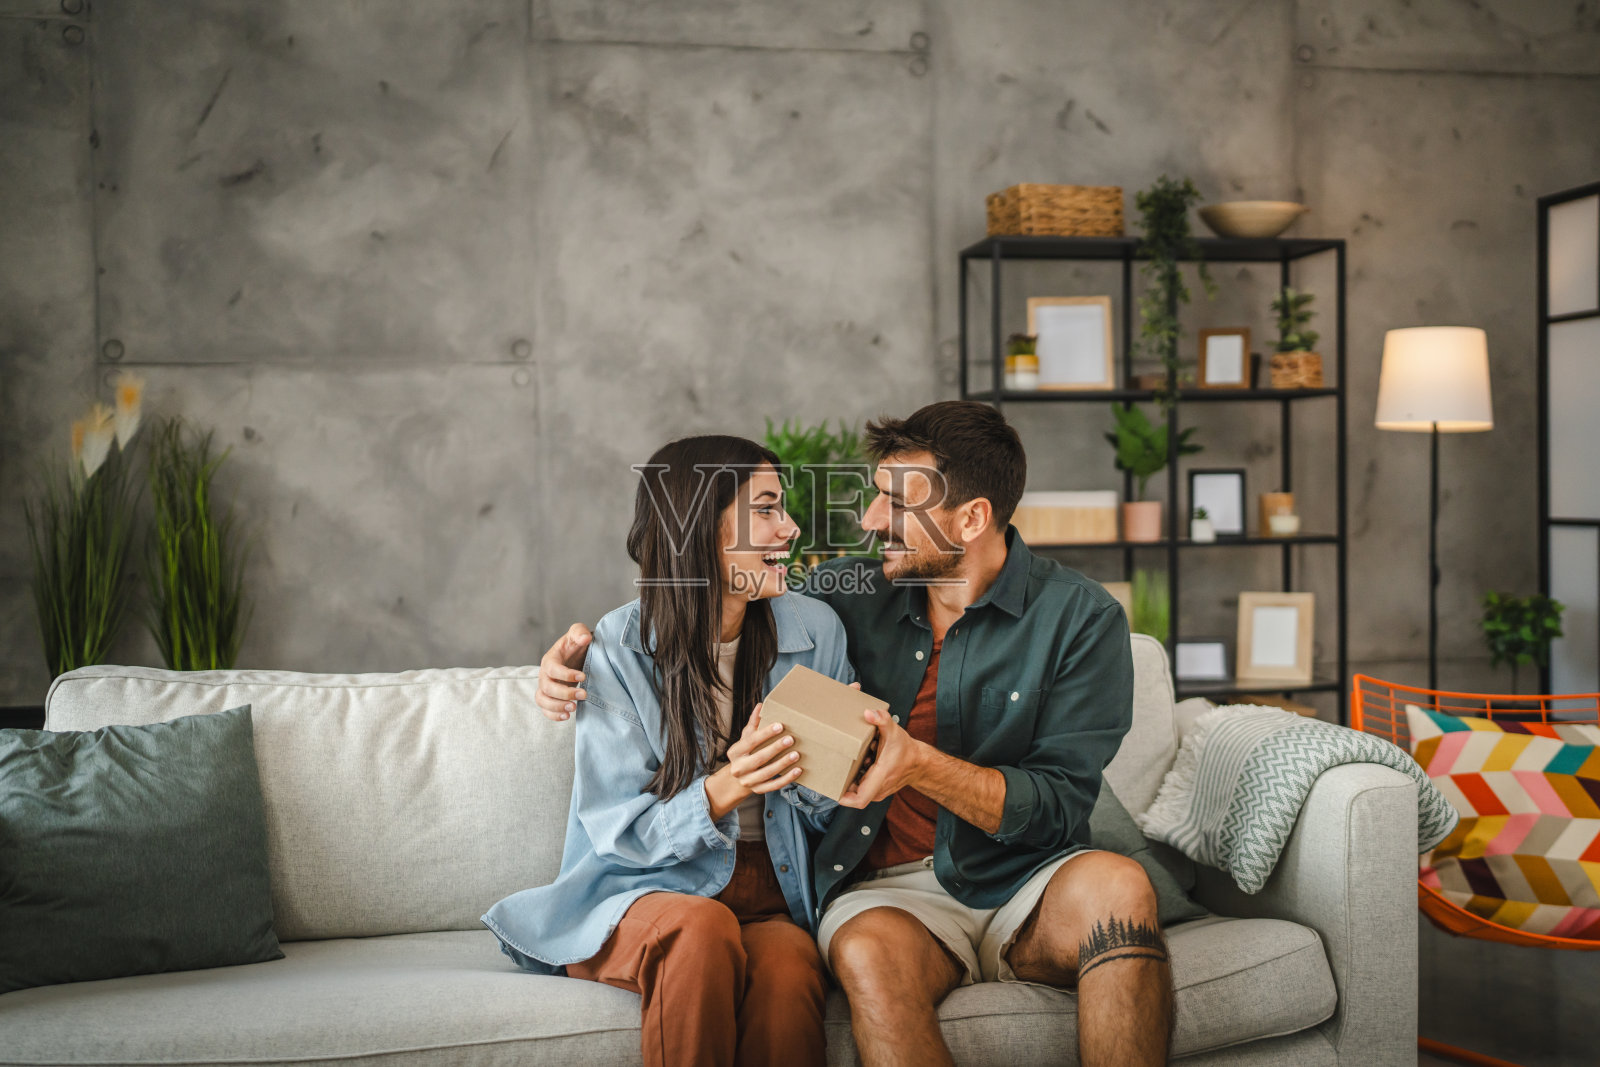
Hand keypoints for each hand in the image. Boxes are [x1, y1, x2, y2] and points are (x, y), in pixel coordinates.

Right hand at [537, 623, 592, 720]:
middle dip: (564, 693)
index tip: (583, 677)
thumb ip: (580, 632)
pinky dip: (553, 715)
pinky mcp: (550, 697)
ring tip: (574, 708)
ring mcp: (546, 687)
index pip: (552, 668)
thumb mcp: (578, 633)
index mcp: (550, 659)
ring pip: (542, 700)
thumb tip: (585, 638)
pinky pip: (545, 709)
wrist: (577, 654)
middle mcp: (544, 674)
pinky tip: (567, 716)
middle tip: (584, 695)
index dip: (566, 675)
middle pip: (547, 687)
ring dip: (556, 706)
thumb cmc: (576, 643)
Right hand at [704, 704, 801, 818]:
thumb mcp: (746, 738)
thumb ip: (754, 723)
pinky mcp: (758, 790)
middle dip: (776, 748)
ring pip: (767, 773)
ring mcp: (748, 781)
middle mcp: (739, 768)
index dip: (765, 733)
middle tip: (791, 739)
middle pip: (759, 758)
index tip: (780, 725)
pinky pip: (773, 785)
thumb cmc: (746, 753)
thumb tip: (761, 706)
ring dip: (783, 764)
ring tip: (796, 754)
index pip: (750, 741)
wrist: (738, 779)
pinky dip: (786, 779)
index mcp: (735, 752)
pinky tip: (798, 770)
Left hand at [837, 707, 926, 808]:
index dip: (844, 798)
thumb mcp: (894, 731)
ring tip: (856, 760)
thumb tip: (868, 713)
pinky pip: (862, 786)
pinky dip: (858, 774)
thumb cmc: (906, 749)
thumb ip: (882, 719)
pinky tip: (863, 761)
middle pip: (853, 794)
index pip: (860, 799)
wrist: (919, 762)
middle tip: (837, 765)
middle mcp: (878, 789)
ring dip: (851, 775)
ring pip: (857, 789)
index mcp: (881, 777)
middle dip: (843, 781)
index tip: (833, 790)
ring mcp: (878, 791)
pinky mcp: (877, 789)